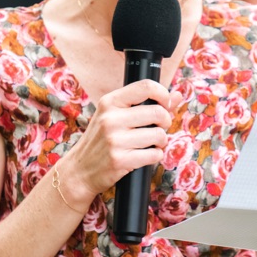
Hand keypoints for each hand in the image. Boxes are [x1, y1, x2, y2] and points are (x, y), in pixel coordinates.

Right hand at [58, 80, 183, 209]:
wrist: (80, 170)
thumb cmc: (101, 141)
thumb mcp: (116, 116)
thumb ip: (146, 104)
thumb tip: (177, 95)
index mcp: (109, 102)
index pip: (146, 86)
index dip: (163, 94)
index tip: (165, 104)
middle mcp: (110, 118)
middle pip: (158, 112)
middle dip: (165, 123)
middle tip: (158, 129)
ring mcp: (114, 140)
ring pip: (159, 135)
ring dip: (160, 142)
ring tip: (150, 144)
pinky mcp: (120, 160)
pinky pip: (154, 155)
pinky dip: (155, 156)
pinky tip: (144, 156)